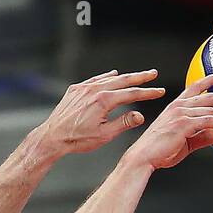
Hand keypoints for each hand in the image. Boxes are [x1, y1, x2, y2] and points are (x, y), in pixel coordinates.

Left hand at [35, 69, 167, 155]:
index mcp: (104, 100)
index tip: (159, 91)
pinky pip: (94, 79)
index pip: (132, 94)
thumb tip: (140, 115)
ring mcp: (84, 88)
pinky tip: (112, 75)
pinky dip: (106, 77)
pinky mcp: (75, 89)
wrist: (53, 137)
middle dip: (140, 77)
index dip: (148, 92)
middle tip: (153, 73)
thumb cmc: (78, 139)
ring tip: (136, 75)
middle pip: (123, 80)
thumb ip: (124, 123)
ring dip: (124, 76)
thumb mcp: (105, 135)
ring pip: (109, 78)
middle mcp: (94, 90)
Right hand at [124, 72, 212, 170]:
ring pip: (211, 109)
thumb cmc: (160, 151)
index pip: (195, 88)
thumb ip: (202, 137)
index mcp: (176, 106)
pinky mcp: (184, 123)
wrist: (145, 157)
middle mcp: (179, 106)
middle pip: (209, 96)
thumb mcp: (186, 142)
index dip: (209, 80)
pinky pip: (209, 120)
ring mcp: (181, 113)